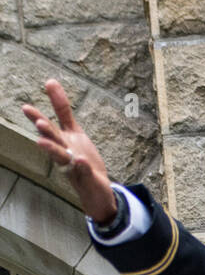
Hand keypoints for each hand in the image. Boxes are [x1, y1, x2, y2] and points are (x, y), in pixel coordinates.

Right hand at [21, 79, 115, 222]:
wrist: (95, 193)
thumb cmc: (82, 160)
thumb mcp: (75, 133)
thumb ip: (63, 112)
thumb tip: (50, 81)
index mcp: (65, 138)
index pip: (59, 116)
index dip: (57, 100)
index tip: (50, 83)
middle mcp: (65, 150)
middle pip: (53, 138)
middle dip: (45, 130)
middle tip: (38, 121)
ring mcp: (74, 166)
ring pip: (60, 156)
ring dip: (52, 149)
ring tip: (41, 142)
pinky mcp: (86, 178)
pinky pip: (83, 171)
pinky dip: (81, 166)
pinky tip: (80, 160)